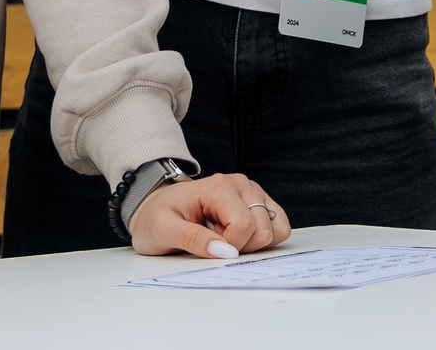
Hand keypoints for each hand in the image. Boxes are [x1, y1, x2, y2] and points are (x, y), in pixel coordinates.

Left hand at [130, 172, 291, 258]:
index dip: (229, 246)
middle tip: (214, 239)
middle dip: (241, 246)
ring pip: (276, 230)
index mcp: (219, 187)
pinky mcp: (259, 202)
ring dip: (252, 243)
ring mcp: (252, 192)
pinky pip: (279, 227)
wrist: (156, 206)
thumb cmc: (157, 217)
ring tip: (224, 235)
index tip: (208, 245)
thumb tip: (225, 251)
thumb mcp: (162, 231)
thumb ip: (192, 240)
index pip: (243, 225)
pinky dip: (262, 239)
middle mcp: (241, 185)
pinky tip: (237, 235)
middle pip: (262, 230)